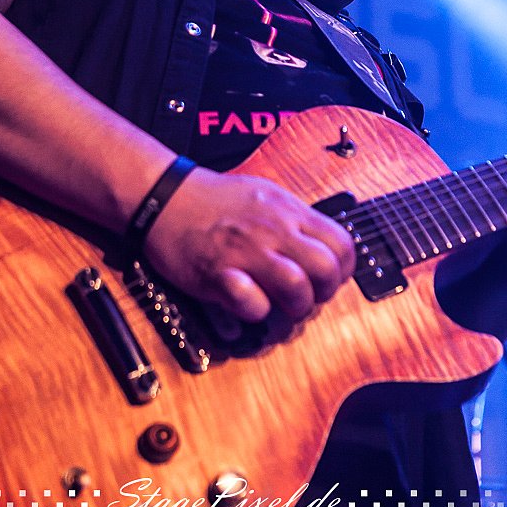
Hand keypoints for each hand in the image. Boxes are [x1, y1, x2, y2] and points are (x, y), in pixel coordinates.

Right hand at [143, 167, 355, 323]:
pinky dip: (254, 311)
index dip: (342, 270)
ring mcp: (247, 252)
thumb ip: (295, 219)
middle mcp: (273, 229)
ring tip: (279, 305)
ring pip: (297, 288)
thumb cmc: (214, 199)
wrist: (164, 196)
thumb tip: (322, 245)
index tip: (326, 278)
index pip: (342, 245)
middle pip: (326, 270)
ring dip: (294, 307)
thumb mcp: (265, 194)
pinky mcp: (219, 274)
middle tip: (305, 297)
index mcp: (288, 210)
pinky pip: (253, 305)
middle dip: (323, 293)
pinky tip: (246, 303)